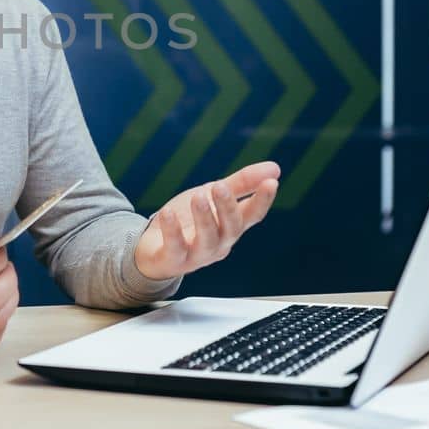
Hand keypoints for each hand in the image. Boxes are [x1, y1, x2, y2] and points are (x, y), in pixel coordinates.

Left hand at [133, 162, 279, 280]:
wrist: (154, 247)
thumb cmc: (189, 220)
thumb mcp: (212, 195)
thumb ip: (242, 184)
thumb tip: (275, 168)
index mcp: (231, 226)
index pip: (253, 215)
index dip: (263, 200)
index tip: (271, 182)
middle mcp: (219, 242)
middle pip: (231, 228)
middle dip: (227, 207)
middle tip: (220, 186)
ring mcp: (197, 254)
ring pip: (207, 240)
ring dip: (204, 218)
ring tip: (198, 197)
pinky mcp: (173, 259)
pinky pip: (175, 248)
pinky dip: (172, 231)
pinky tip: (168, 213)